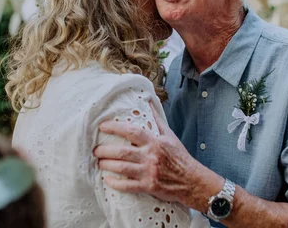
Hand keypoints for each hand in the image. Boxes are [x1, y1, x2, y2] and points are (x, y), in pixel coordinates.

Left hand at [93, 103, 222, 208]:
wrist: (191, 180)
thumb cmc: (179, 156)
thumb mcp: (169, 135)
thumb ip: (156, 119)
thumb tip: (149, 100)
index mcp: (155, 142)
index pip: (132, 131)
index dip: (115, 127)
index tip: (102, 126)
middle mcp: (150, 156)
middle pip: (122, 152)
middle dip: (105, 150)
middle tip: (96, 150)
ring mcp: (149, 172)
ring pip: (122, 168)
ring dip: (106, 165)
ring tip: (99, 162)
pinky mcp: (148, 186)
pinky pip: (128, 186)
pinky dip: (115, 183)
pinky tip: (107, 180)